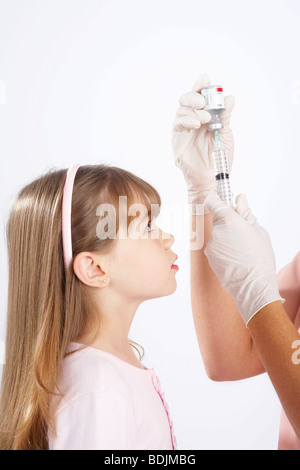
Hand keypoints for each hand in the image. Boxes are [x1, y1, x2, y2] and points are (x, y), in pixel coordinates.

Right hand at [172, 73, 234, 213]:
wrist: (211, 178)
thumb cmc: (219, 157)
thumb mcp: (225, 134)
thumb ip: (225, 116)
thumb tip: (230, 98)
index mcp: (205, 116)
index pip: (200, 95)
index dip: (200, 84)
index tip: (205, 78)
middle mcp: (192, 120)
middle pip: (186, 99)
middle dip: (194, 95)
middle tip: (203, 101)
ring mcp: (183, 129)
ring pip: (181, 110)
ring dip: (192, 111)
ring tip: (205, 119)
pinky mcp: (176, 139)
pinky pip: (177, 124)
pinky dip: (186, 121)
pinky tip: (196, 125)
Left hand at [203, 192, 284, 324]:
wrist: (252, 286)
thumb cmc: (259, 258)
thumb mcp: (258, 231)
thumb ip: (246, 213)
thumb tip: (239, 198)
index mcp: (228, 220)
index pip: (213, 200)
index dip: (216, 197)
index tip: (219, 196)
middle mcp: (216, 231)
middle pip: (219, 219)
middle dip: (229, 222)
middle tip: (243, 232)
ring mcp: (211, 245)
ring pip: (218, 234)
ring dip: (227, 237)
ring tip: (242, 250)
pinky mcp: (209, 257)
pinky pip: (216, 247)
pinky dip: (224, 249)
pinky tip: (236, 258)